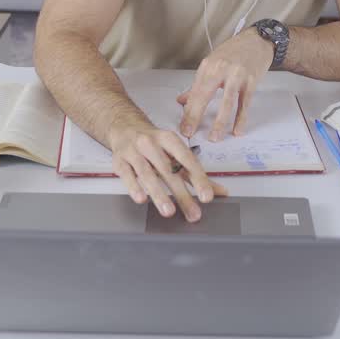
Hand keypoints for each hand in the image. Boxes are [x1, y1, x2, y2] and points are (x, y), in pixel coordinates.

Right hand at [108, 121, 227, 221]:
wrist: (124, 126)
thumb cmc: (154, 142)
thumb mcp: (175, 152)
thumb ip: (195, 173)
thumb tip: (220, 191)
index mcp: (169, 139)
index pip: (187, 160)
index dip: (198, 178)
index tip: (207, 196)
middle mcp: (151, 144)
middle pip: (169, 171)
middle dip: (182, 194)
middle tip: (193, 212)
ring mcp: (134, 152)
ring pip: (147, 174)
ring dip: (159, 194)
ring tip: (169, 211)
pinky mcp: (119, 161)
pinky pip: (127, 175)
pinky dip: (134, 187)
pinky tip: (141, 199)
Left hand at [177, 28, 273, 141]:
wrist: (257, 40)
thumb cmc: (234, 51)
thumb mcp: (213, 64)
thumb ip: (198, 84)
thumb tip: (182, 101)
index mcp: (208, 66)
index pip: (195, 92)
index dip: (188, 111)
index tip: (183, 126)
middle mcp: (221, 69)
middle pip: (205, 95)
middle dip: (196, 116)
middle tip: (189, 132)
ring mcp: (237, 75)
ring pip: (227, 102)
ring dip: (219, 122)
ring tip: (214, 136)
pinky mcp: (251, 80)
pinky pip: (245, 102)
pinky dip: (241, 118)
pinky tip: (237, 129)